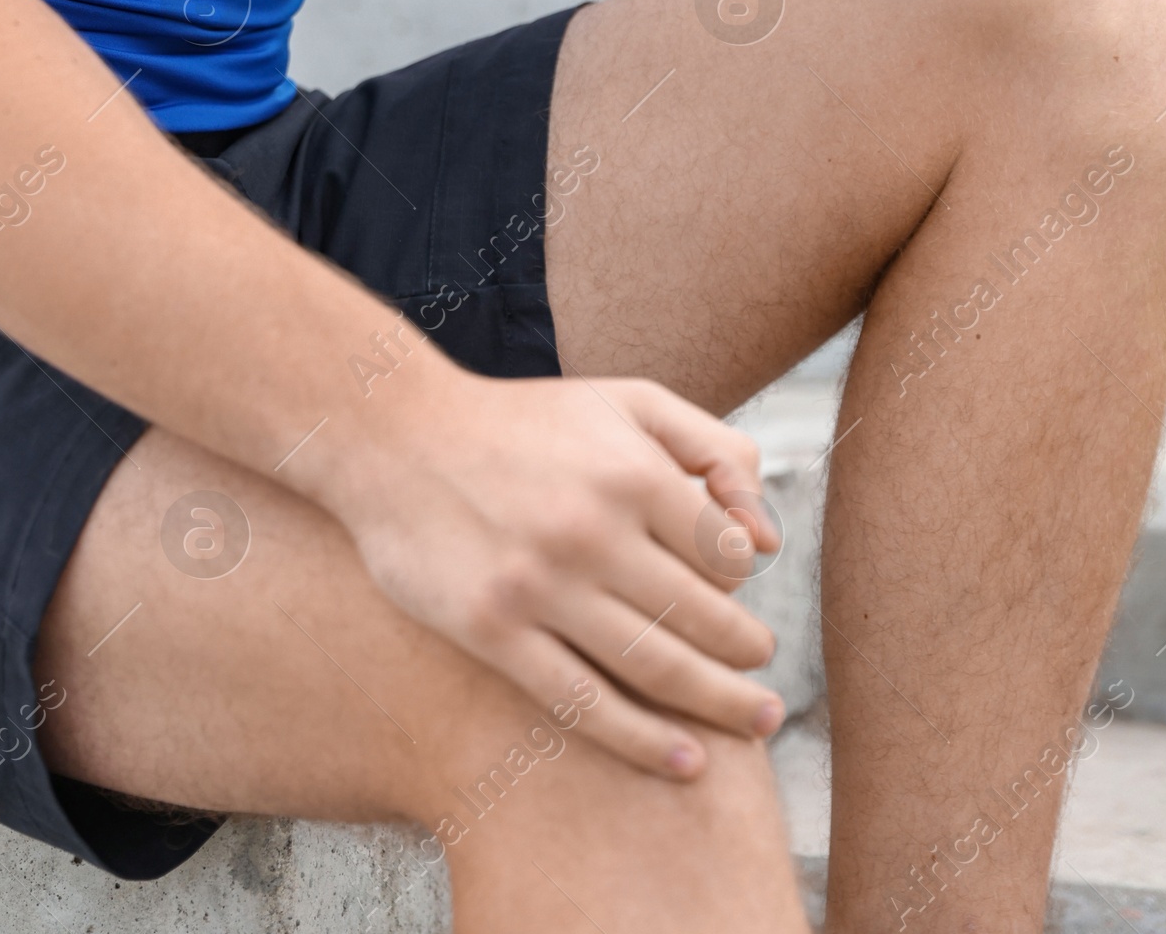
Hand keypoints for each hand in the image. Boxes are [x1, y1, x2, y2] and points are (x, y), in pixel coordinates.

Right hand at [330, 369, 784, 778]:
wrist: (396, 436)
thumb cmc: (525, 423)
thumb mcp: (626, 403)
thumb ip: (713, 449)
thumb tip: (770, 538)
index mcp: (630, 471)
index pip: (726, 552)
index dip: (742, 580)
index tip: (734, 594)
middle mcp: (591, 530)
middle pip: (702, 617)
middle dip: (748, 656)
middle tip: (766, 679)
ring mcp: (540, 586)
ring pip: (655, 666)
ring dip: (720, 704)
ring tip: (756, 722)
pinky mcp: (493, 632)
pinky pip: (582, 702)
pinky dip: (642, 740)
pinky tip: (685, 762)